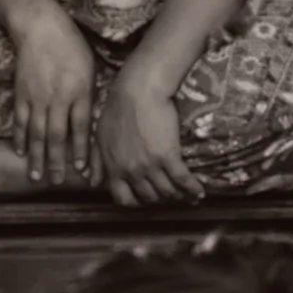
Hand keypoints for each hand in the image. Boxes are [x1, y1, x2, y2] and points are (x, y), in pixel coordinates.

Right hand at [10, 6, 96, 185]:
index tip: (82, 170)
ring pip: (36, 133)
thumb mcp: (90, 70)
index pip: (80, 128)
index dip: (81, 150)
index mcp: (79, 93)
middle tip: (57, 182)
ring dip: (36, 157)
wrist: (41, 28)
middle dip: (56, 162)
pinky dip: (19, 138)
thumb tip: (90, 124)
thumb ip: (89, 98)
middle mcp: (58, 99)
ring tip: (35, 177)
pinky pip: (20, 121)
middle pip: (56, 136)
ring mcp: (37, 97)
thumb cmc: (72, 48)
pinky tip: (20, 152)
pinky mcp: (21, 94)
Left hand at [95, 76, 203, 206]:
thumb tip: (93, 182)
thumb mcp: (100, 136)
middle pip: (149, 196)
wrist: (138, 90)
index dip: (136, 202)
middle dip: (160, 198)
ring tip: (186, 195)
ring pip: (167, 191)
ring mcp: (150, 165)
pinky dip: (192, 189)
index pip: (123, 198)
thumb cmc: (117, 108)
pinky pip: (183, 180)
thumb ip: (98, 162)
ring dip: (178, 196)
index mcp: (113, 167)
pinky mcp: (168, 155)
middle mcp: (131, 170)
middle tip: (170, 193)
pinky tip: (199, 192)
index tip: (145, 198)